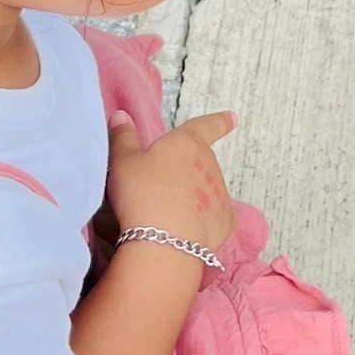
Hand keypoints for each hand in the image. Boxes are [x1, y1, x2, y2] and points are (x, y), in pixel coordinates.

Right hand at [105, 109, 237, 255]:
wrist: (164, 239)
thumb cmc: (142, 192)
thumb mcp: (123, 161)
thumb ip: (123, 137)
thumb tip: (121, 115)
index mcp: (187, 143)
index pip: (207, 126)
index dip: (219, 121)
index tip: (232, 118)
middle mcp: (209, 164)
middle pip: (200, 163)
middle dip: (187, 171)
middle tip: (165, 187)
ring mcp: (220, 193)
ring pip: (208, 190)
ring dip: (195, 197)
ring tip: (169, 214)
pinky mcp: (225, 222)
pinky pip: (216, 216)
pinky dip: (206, 220)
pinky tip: (191, 230)